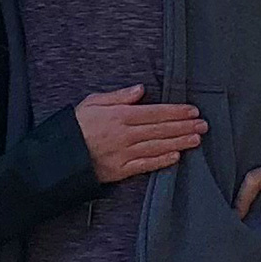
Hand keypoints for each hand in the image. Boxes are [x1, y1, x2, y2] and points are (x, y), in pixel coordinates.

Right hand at [73, 87, 206, 183]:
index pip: (155, 113)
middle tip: (204, 125)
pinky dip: (161, 162)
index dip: (176, 112)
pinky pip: (143, 166)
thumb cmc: (76, 126)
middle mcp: (124, 135)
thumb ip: (119, 96)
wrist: (57, 157)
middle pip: (160, 130)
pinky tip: (175, 158)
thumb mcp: (94, 102)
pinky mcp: (118, 171)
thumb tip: (141, 90)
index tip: (193, 110)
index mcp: (120, 116)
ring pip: (156, 147)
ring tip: (196, 139)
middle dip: (184, 127)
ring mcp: (122, 155)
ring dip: (178, 143)